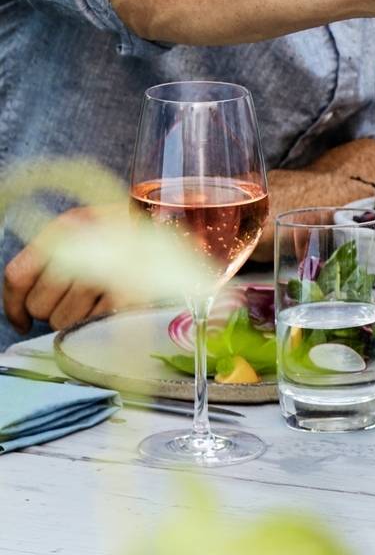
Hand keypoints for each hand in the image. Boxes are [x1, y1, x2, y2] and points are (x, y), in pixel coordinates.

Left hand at [3, 211, 117, 336]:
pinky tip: (110, 308)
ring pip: (62, 322)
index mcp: (64, 229)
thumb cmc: (127, 232)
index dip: (13, 305)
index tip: (21, 321)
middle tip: (76, 298)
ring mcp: (103, 274)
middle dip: (52, 309)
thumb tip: (24, 309)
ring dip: (76, 319)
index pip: (18, 276)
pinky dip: (97, 323)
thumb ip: (52, 257)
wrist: (179, 228)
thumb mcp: (84, 228)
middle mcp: (80, 250)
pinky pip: (91, 327)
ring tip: (99, 300)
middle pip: (38, 305)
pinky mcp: (125, 298)